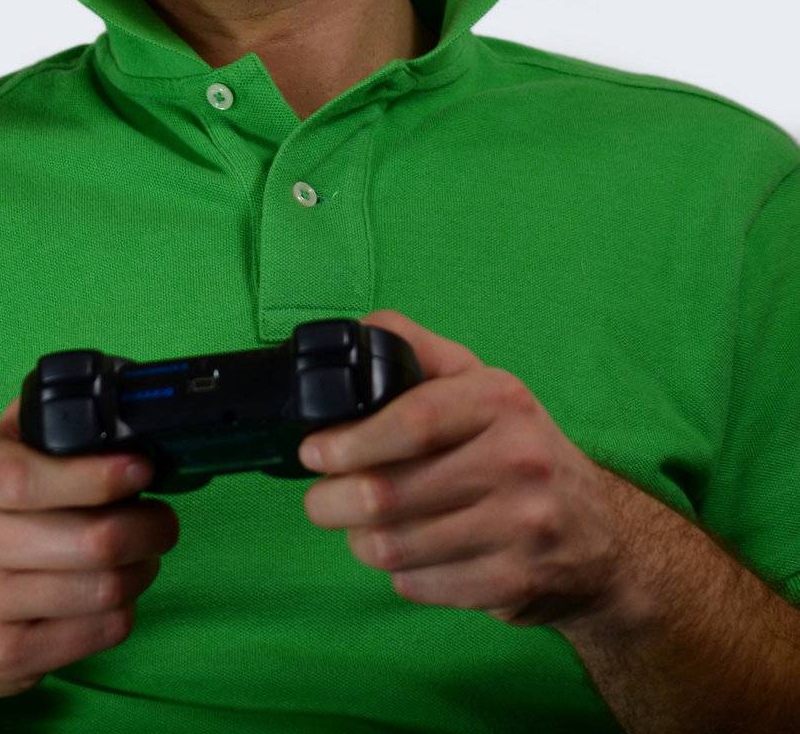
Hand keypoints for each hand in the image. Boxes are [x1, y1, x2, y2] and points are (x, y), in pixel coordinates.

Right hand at [0, 398, 178, 705]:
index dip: (96, 476)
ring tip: (144, 554)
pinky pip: (99, 630)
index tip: (141, 469)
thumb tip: (103, 404)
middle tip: (163, 519)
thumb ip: (34, 428)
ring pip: (102, 588)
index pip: (28, 478)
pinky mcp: (8, 655)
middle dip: (147, 528)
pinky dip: (124, 609)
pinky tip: (115, 593)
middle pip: (88, 541)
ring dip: (142, 568)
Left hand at [299, 310, 625, 628]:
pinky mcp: (515, 583)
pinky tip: (410, 557)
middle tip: (320, 501)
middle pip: (392, 492)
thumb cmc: (519, 449)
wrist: (602, 536)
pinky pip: (421, 586)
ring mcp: (521, 526)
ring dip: (361, 542)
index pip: (414, 420)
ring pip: (397, 547)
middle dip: (334, 502)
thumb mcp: (482, 385)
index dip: (351, 440)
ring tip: (360, 528)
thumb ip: (419, 353)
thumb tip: (355, 331)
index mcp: (501, 400)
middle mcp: (518, 460)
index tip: (313, 452)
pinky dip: (400, 575)